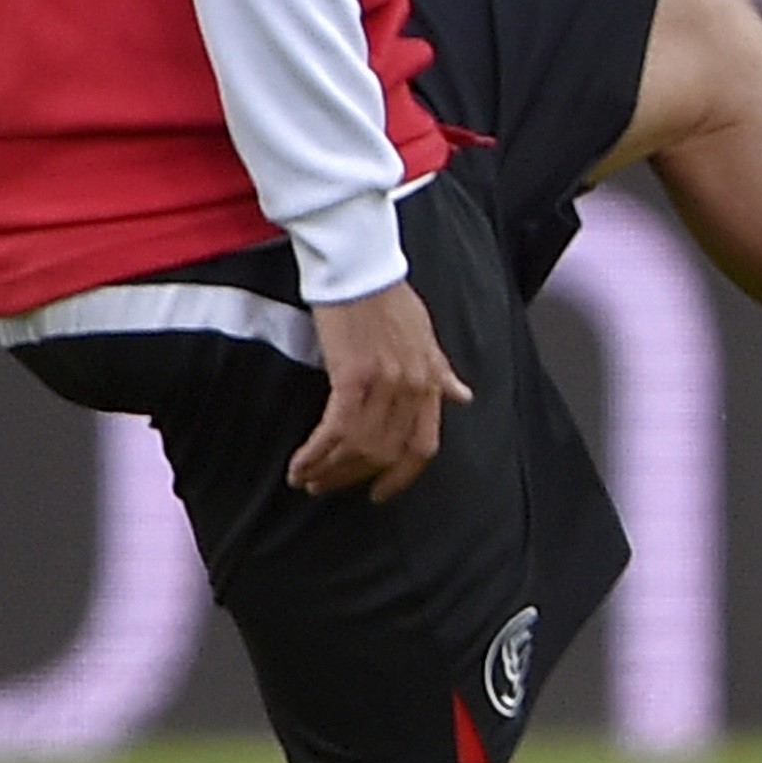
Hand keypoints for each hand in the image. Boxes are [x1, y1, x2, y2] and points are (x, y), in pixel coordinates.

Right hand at [290, 278, 469, 502]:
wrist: (360, 269)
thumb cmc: (388, 298)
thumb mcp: (426, 337)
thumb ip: (441, 372)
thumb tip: (463, 396)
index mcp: (430, 381)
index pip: (423, 446)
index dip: (401, 476)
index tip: (380, 493)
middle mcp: (413, 387)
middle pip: (386, 453)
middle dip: (352, 476)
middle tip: (325, 487)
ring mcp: (385, 383)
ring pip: (359, 447)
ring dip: (328, 470)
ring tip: (306, 480)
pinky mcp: (352, 377)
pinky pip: (336, 430)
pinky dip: (315, 453)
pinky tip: (298, 465)